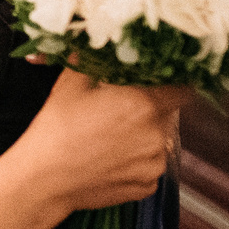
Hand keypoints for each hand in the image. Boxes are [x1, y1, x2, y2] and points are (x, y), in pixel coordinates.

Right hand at [0, 70, 179, 228]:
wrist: (43, 179)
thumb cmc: (57, 129)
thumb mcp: (72, 82)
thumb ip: (97, 58)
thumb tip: (105, 41)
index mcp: (144, 103)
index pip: (184, 88)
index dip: (173, 83)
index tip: (158, 83)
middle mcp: (157, 135)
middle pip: (168, 115)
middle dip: (150, 110)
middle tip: (119, 111)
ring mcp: (154, 164)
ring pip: (159, 142)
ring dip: (143, 137)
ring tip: (110, 138)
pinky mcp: (148, 187)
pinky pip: (150, 167)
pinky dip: (136, 162)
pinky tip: (110, 159)